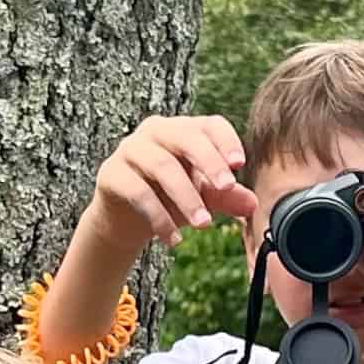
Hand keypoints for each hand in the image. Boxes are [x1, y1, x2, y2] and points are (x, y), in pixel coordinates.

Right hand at [88, 115, 257, 254]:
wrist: (125, 219)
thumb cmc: (167, 197)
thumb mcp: (201, 197)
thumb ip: (225, 197)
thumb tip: (252, 204)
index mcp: (182, 130)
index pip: (208, 125)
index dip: (226, 140)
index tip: (240, 164)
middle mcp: (154, 132)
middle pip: (184, 138)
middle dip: (209, 162)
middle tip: (227, 188)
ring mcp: (129, 151)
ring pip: (162, 166)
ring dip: (187, 197)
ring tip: (204, 224)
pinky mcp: (111, 175)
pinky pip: (138, 192)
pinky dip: (160, 218)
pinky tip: (174, 239)